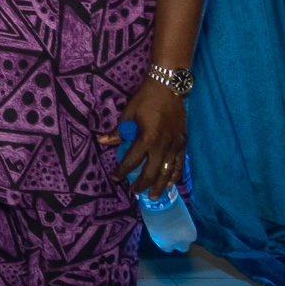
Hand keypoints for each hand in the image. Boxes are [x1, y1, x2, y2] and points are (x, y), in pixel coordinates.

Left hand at [111, 79, 188, 195]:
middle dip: (142, 184)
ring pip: (167, 172)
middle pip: (151, 172)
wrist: (168, 89)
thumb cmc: (145, 100)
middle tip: (134, 191)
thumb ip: (117, 132)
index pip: (131, 161)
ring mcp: (174, 146)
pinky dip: (175, 175)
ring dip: (160, 186)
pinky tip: (171, 183)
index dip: (122, 171)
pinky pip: (179, 164)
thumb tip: (101, 141)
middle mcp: (161, 146)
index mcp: (146, 139)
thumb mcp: (128, 114)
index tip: (116, 178)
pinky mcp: (182, 143)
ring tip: (153, 196)